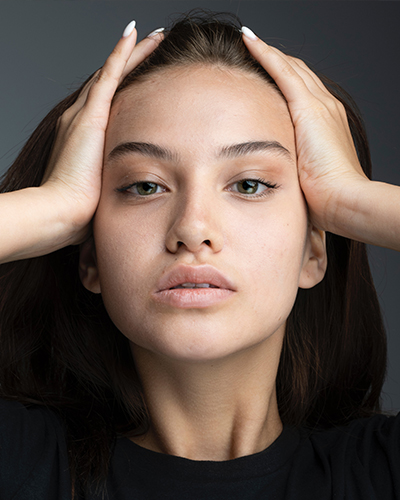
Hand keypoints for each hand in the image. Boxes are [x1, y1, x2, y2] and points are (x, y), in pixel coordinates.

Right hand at [41, 22, 162, 244]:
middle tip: (151, 47)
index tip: (140, 79)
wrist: (60, 212)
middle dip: (130, 65)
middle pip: (109, 84)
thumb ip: (110, 184)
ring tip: (154, 37)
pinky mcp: (90, 115)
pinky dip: (122, 55)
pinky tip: (136, 35)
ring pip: (112, 74)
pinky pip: (109, 75)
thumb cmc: (78, 212)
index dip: (123, 88)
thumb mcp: (98, 192)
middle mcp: (79, 119)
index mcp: (82, 138)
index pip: (106, 105)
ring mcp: (84, 115)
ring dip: (133, 54)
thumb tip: (128, 196)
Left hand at [241, 28, 368, 232]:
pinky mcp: (309, 107)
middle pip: (297, 74)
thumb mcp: (307, 176)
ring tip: (248, 42)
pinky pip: (283, 71)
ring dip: (268, 53)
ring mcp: (319, 105)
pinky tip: (250, 42)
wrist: (344, 199)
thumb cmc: (325, 198)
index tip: (264, 74)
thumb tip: (273, 176)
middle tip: (252, 50)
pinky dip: (266, 54)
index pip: (302, 91)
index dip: (283, 78)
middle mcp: (325, 107)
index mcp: (325, 123)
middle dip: (276, 61)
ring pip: (290, 67)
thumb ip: (294, 166)